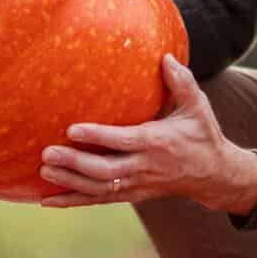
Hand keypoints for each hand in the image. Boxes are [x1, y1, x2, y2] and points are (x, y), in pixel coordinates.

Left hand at [39, 55, 256, 212]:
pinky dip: (73, 200)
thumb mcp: (198, 107)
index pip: (123, 141)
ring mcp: (137, 184)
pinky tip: (47, 200)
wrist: (213, 175)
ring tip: (43, 170)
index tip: (72, 129)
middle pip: (105, 170)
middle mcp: (145, 166)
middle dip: (75, 163)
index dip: (97, 136)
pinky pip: (98, 200)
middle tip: (47, 153)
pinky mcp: (132, 195)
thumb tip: (166, 57)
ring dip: (69, 181)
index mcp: (157, 142)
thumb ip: (182, 82)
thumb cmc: (202, 135)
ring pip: (98, 188)